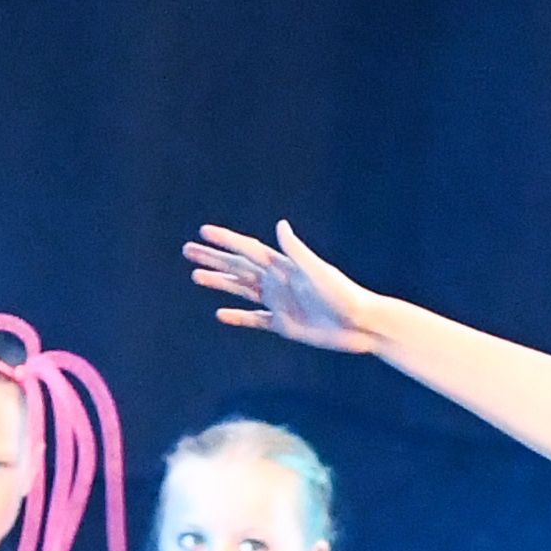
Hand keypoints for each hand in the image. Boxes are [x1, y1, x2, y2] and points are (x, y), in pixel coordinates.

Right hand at [184, 221, 393, 355]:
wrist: (362, 324)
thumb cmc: (344, 295)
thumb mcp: (318, 271)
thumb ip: (297, 251)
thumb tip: (279, 226)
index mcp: (284, 267)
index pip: (247, 250)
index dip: (225, 240)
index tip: (203, 231)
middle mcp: (278, 282)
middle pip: (237, 267)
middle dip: (213, 258)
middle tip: (187, 250)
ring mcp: (279, 303)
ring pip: (240, 290)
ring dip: (218, 282)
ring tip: (195, 276)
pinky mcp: (283, 325)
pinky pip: (254, 319)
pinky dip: (237, 316)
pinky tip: (220, 314)